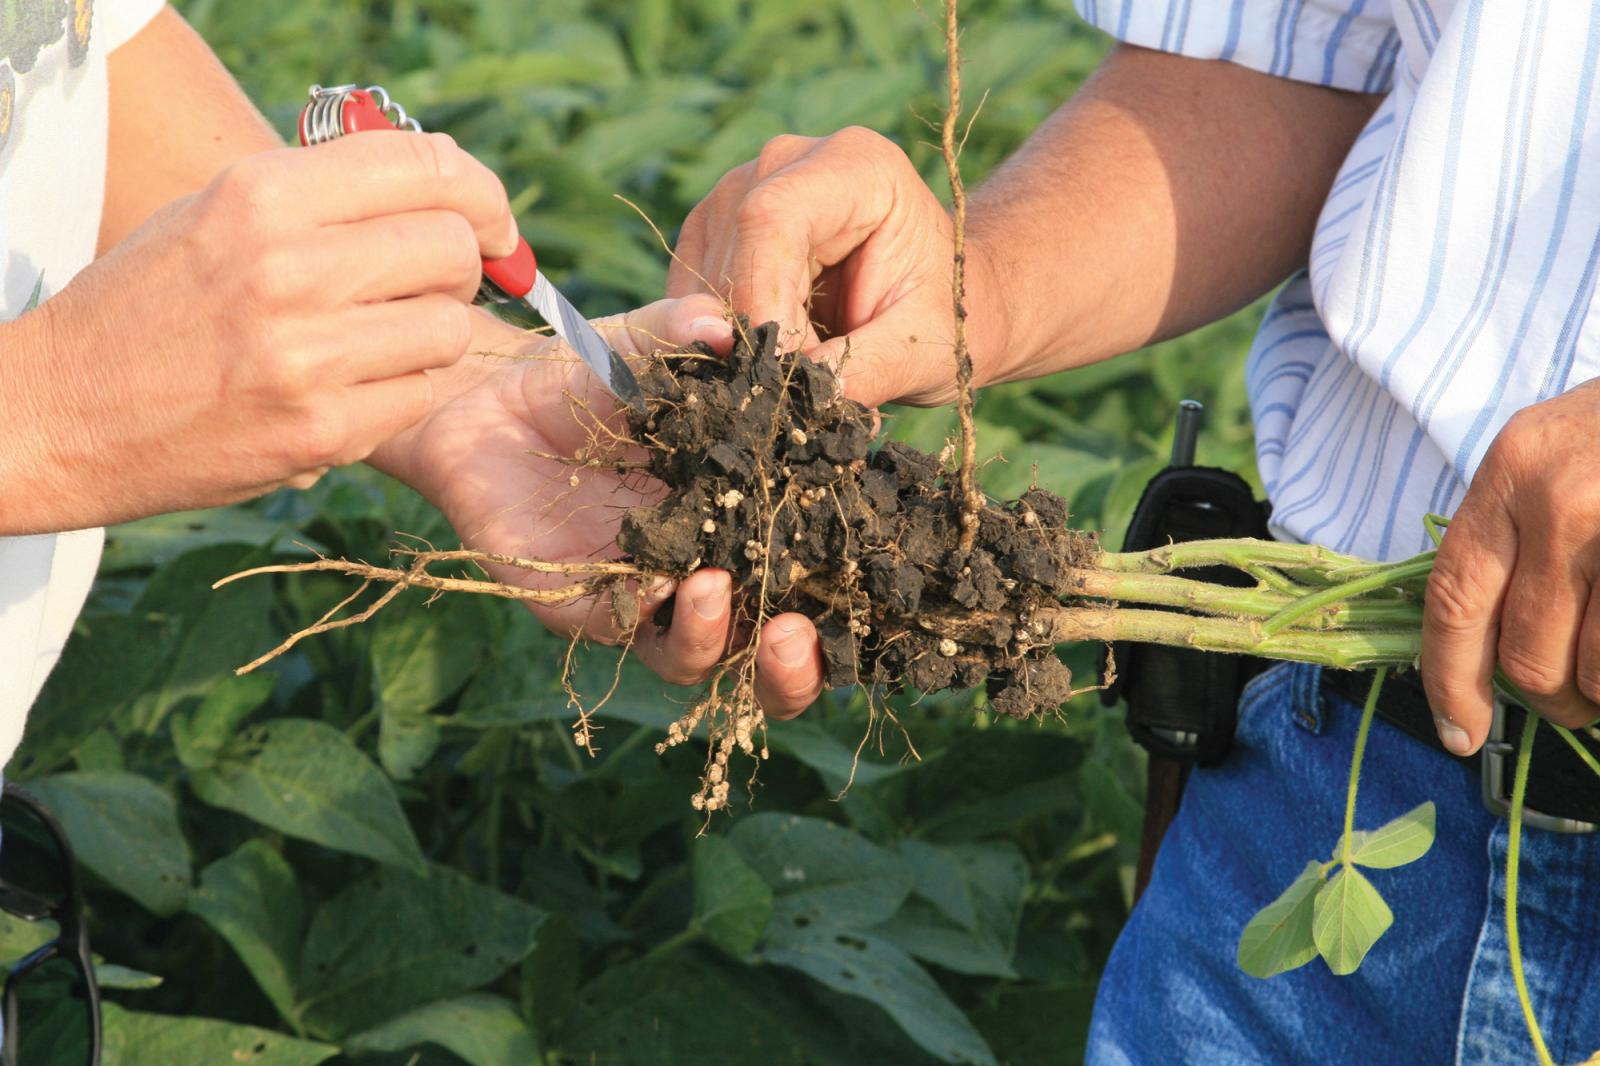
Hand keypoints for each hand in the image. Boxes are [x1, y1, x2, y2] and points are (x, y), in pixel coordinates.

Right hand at [0, 132, 517, 534]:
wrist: (63, 411)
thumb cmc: (152, 304)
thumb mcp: (219, 211)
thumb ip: (326, 193)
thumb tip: (449, 190)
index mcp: (262, 194)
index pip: (425, 167)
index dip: (482, 193)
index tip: (492, 223)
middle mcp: (288, 267)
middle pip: (452, 248)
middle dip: (460, 267)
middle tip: (426, 286)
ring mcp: (306, 355)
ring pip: (451, 329)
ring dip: (434, 334)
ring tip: (378, 340)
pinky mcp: (320, 431)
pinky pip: (419, 396)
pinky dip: (403, 392)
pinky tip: (352, 388)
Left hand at [374, 299, 827, 705]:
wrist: (495, 398)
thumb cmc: (597, 376)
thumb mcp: (654, 346)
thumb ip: (692, 333)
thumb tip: (732, 332)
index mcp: (748, 524)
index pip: (810, 581)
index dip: (846, 598)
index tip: (873, 578)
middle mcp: (708, 574)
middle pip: (765, 656)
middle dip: (793, 667)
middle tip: (799, 634)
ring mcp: (648, 596)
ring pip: (700, 660)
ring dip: (723, 641)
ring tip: (729, 597)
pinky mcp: (584, 606)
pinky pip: (627, 632)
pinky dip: (655, 620)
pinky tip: (671, 585)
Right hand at [668, 126, 1004, 408]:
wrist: (933, 305)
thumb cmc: (943, 317)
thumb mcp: (924, 349)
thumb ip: (864, 368)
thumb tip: (797, 392)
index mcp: (855, 165)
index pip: (771, 218)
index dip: (761, 301)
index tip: (780, 372)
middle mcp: (786, 162)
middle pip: (730, 252)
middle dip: (754, 336)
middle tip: (802, 390)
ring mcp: (740, 191)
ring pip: (702, 282)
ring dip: (740, 344)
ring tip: (805, 366)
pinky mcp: (713, 232)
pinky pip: (690, 298)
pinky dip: (724, 342)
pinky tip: (777, 354)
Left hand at [1422, 380, 1599, 752]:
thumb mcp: (1551, 455)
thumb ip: (1510, 535)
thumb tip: (1484, 646)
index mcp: (1513, 473)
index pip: (1454, 600)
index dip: (1450, 680)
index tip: (1459, 731)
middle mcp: (1563, 501)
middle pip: (1528, 654)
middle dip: (1549, 700)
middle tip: (1571, 704)